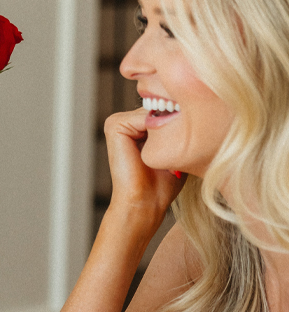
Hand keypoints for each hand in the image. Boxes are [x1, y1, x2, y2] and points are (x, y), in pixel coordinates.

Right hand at [104, 108, 184, 226]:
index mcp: (134, 126)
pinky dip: (158, 130)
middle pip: (159, 108)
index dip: (181, 120)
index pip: (164, 109)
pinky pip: (146, 116)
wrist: (144, 203)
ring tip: (171, 149)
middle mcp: (122, 121)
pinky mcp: (114, 125)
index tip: (193, 135)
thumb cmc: (162, 184)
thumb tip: (197, 111)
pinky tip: (158, 148)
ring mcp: (116, 121)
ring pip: (154, 111)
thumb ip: (179, 130)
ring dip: (168, 127)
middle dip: (175, 121)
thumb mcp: (176, 151)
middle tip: (184, 143)